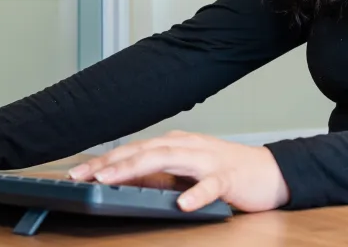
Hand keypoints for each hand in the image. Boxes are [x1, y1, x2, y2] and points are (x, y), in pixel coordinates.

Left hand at [67, 130, 289, 212]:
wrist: (270, 172)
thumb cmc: (226, 172)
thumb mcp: (186, 172)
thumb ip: (159, 175)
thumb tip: (124, 181)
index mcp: (176, 144)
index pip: (134, 150)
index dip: (105, 160)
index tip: (78, 172)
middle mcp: (188, 147)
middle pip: (144, 151)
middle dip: (111, 162)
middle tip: (84, 175)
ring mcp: (209, 160)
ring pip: (168, 160)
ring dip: (137, 169)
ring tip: (112, 181)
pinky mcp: (229, 177)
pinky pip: (211, 186)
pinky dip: (196, 194)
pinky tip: (182, 203)